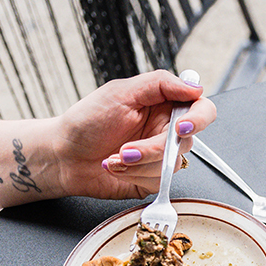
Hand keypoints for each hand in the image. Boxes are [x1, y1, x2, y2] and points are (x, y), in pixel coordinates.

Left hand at [53, 70, 216, 200]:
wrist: (64, 156)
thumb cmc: (86, 121)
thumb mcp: (121, 92)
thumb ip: (160, 84)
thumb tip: (194, 86)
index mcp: (164, 104)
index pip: (201, 109)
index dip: (198, 120)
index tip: (181, 128)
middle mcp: (166, 130)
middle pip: (186, 142)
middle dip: (153, 149)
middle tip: (127, 149)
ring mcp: (161, 156)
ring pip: (173, 165)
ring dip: (138, 164)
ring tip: (114, 157)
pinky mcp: (153, 178)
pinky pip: (160, 182)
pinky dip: (134, 176)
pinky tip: (116, 167)